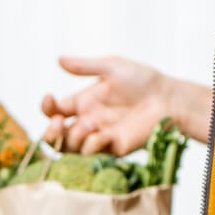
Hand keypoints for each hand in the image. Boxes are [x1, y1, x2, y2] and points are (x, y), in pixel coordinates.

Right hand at [42, 56, 187, 154]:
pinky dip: (93, 145)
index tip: (49, 98)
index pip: (54, 111)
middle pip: (54, 137)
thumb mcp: (112, 67)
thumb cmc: (144, 80)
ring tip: (92, 123)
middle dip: (50, 133)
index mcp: (84, 102)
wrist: (168, 99)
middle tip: (59, 122)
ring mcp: (98, 137)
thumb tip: (59, 59)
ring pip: (69, 148)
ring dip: (75, 137)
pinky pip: (91, 154)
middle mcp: (87, 122)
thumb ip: (85, 66)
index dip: (46, 107)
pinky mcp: (111, 150)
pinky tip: (105, 134)